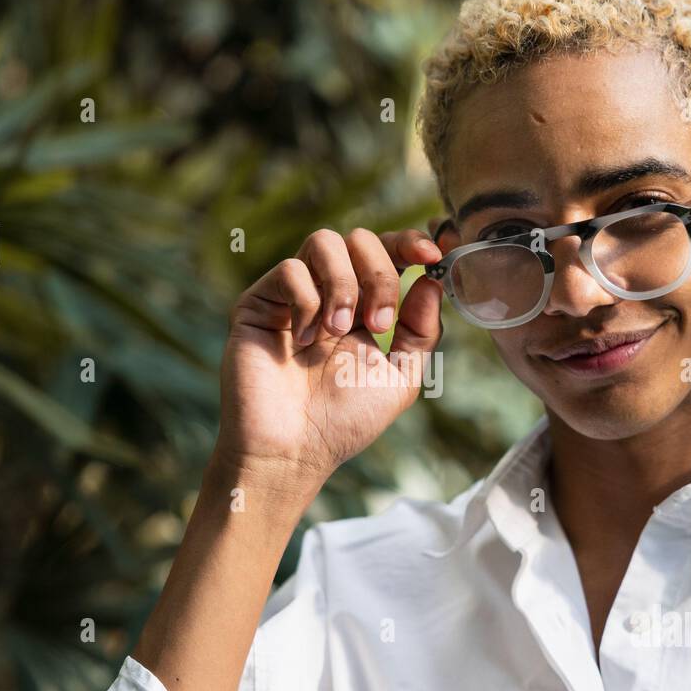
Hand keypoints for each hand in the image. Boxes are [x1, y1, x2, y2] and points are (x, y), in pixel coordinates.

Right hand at [215, 226, 444, 483]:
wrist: (293, 450)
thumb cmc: (344, 422)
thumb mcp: (400, 377)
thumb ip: (421, 330)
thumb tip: (431, 281)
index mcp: (362, 309)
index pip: (387, 253)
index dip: (410, 243)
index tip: (432, 256)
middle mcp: (327, 295)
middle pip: (359, 239)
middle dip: (379, 275)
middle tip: (377, 323)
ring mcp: (292, 296)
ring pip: (323, 242)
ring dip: (343, 284)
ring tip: (338, 330)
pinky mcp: (259, 303)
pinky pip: (290, 270)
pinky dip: (307, 301)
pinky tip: (304, 341)